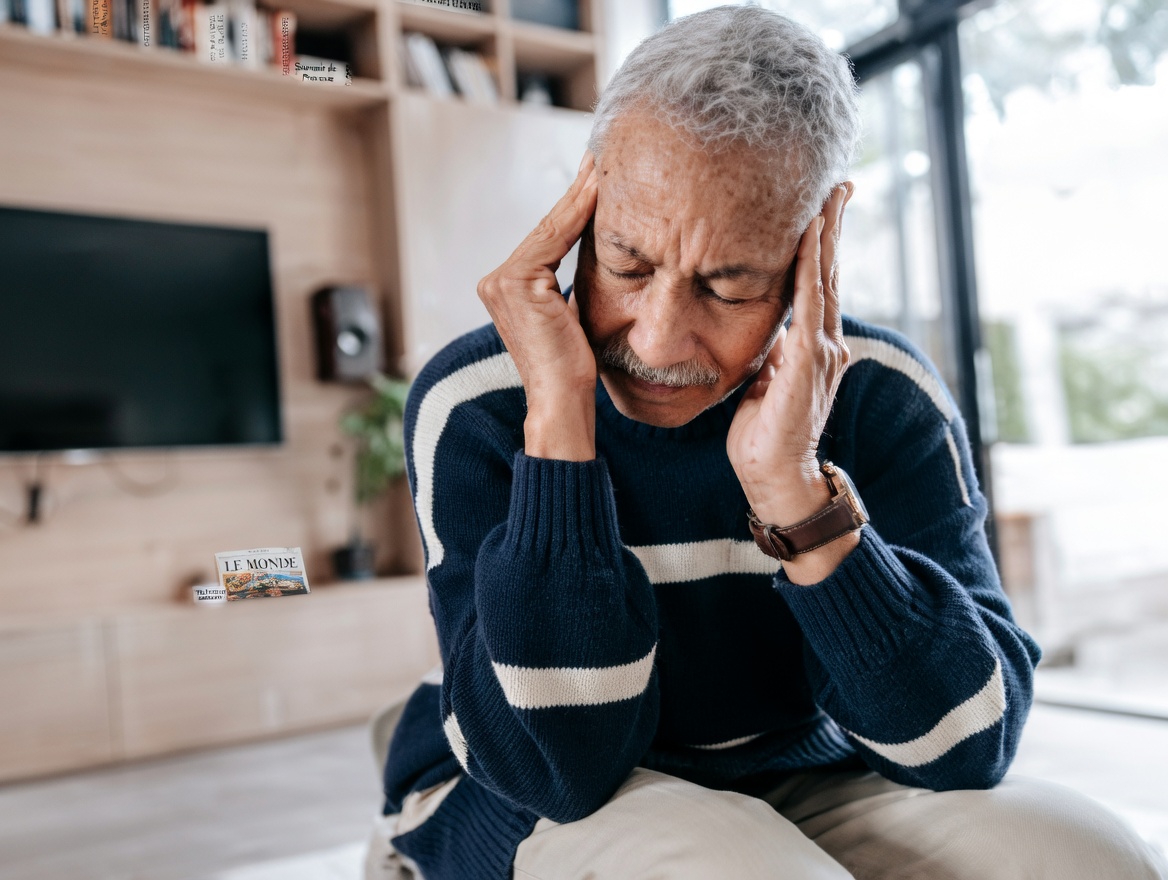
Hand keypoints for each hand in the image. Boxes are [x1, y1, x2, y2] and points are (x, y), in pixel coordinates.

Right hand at [476, 151, 599, 459]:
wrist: (563, 404)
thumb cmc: (574, 372)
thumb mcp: (575, 318)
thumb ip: (573, 287)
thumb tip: (604, 257)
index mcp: (507, 289)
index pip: (550, 238)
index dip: (576, 207)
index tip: (601, 177)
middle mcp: (495, 281)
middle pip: (549, 227)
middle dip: (579, 193)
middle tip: (604, 158)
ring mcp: (500, 281)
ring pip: (552, 228)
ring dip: (581, 194)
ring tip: (605, 163)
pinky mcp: (514, 282)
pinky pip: (554, 236)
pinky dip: (578, 211)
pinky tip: (599, 187)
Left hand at [727, 183, 852, 536]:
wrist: (775, 476)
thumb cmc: (763, 435)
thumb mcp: (765, 381)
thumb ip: (774, 352)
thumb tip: (769, 331)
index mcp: (814, 345)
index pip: (819, 283)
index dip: (822, 244)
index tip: (822, 206)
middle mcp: (826, 342)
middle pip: (831, 271)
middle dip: (834, 226)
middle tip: (839, 183)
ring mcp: (823, 350)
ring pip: (826, 279)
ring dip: (827, 235)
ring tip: (830, 196)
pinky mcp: (809, 361)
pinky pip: (810, 303)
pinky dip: (812, 267)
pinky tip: (812, 238)